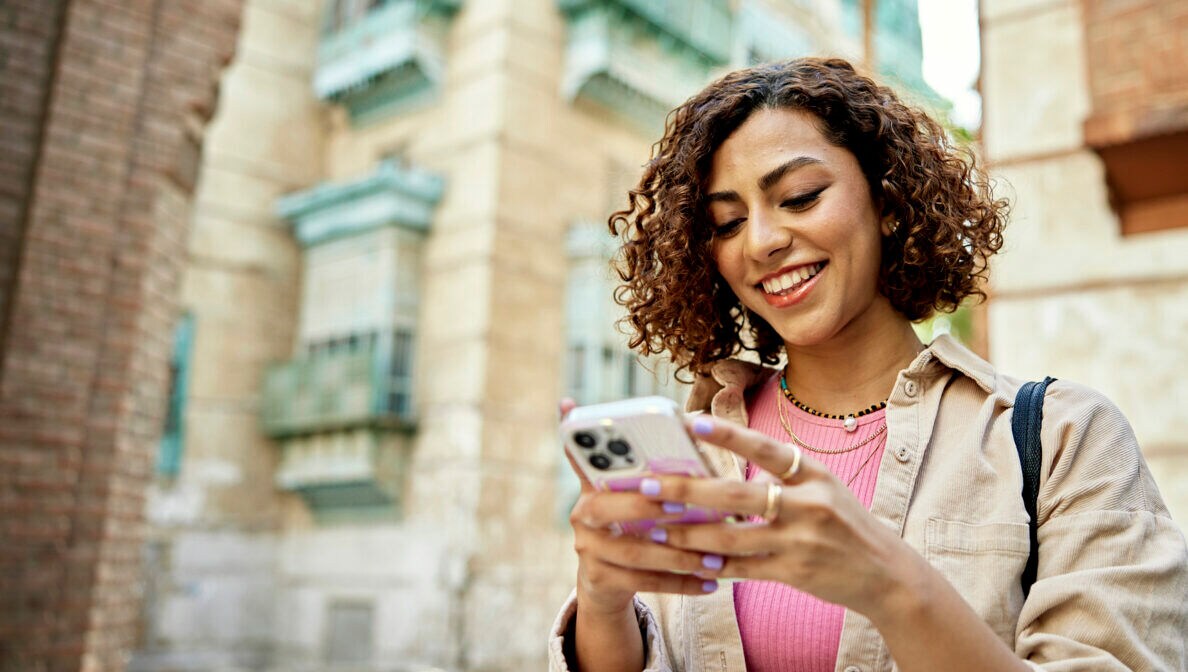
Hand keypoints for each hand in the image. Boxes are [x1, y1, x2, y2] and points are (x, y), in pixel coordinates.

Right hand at [560, 399, 725, 617]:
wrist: (607, 581)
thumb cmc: (635, 524)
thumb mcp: (636, 495)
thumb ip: (655, 470)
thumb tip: (698, 427)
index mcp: (592, 484)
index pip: (580, 456)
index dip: (584, 444)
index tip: (596, 424)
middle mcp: (582, 513)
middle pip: (604, 508)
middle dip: (645, 506)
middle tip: (682, 507)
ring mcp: (587, 548)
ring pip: (631, 551)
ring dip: (676, 555)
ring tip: (713, 557)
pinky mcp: (599, 579)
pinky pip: (642, 582)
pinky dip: (679, 583)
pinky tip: (709, 583)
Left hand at [637, 415, 928, 619]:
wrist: (888, 574)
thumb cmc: (844, 524)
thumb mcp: (824, 487)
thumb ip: (781, 477)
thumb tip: (724, 468)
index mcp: (814, 475)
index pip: (767, 449)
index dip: (730, 436)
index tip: (693, 423)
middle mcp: (808, 505)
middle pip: (737, 495)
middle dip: (687, 490)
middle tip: (647, 485)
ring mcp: (801, 541)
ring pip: (732, 538)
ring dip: (688, 533)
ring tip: (655, 527)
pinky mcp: (794, 572)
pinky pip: (742, 569)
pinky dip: (713, 565)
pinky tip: (687, 560)